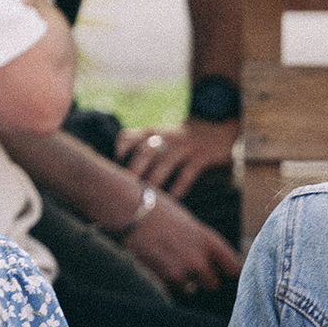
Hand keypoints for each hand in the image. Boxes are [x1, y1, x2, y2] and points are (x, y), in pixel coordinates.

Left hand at [115, 118, 240, 197]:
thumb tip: (118, 175)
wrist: (214, 127)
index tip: (113, 167)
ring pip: (165, 162)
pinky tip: (174, 199)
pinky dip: (180, 186)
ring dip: (154, 180)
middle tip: (126, 189)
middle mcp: (166, 137)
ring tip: (147, 198)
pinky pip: (188, 172)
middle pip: (145, 152)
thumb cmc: (179, 141)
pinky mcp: (201, 155)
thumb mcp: (160, 137)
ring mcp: (184, 146)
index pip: (129, 136)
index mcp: (152, 133)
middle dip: (134, 170)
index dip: (119, 150)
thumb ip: (142, 148)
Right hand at [124, 191, 242, 293]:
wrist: (128, 210)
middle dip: (205, 278)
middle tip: (195, 268)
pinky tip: (158, 262)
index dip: (229, 270)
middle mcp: (198, 260)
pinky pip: (171, 287)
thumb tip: (208, 259)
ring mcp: (179, 272)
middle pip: (213, 284)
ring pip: (190, 288)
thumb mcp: (188, 222)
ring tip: (171, 261)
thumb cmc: (157, 209)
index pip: (234, 268)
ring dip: (185, 280)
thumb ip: (200, 242)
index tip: (226, 270)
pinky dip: (167, 280)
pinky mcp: (160, 280)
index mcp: (209, 241)